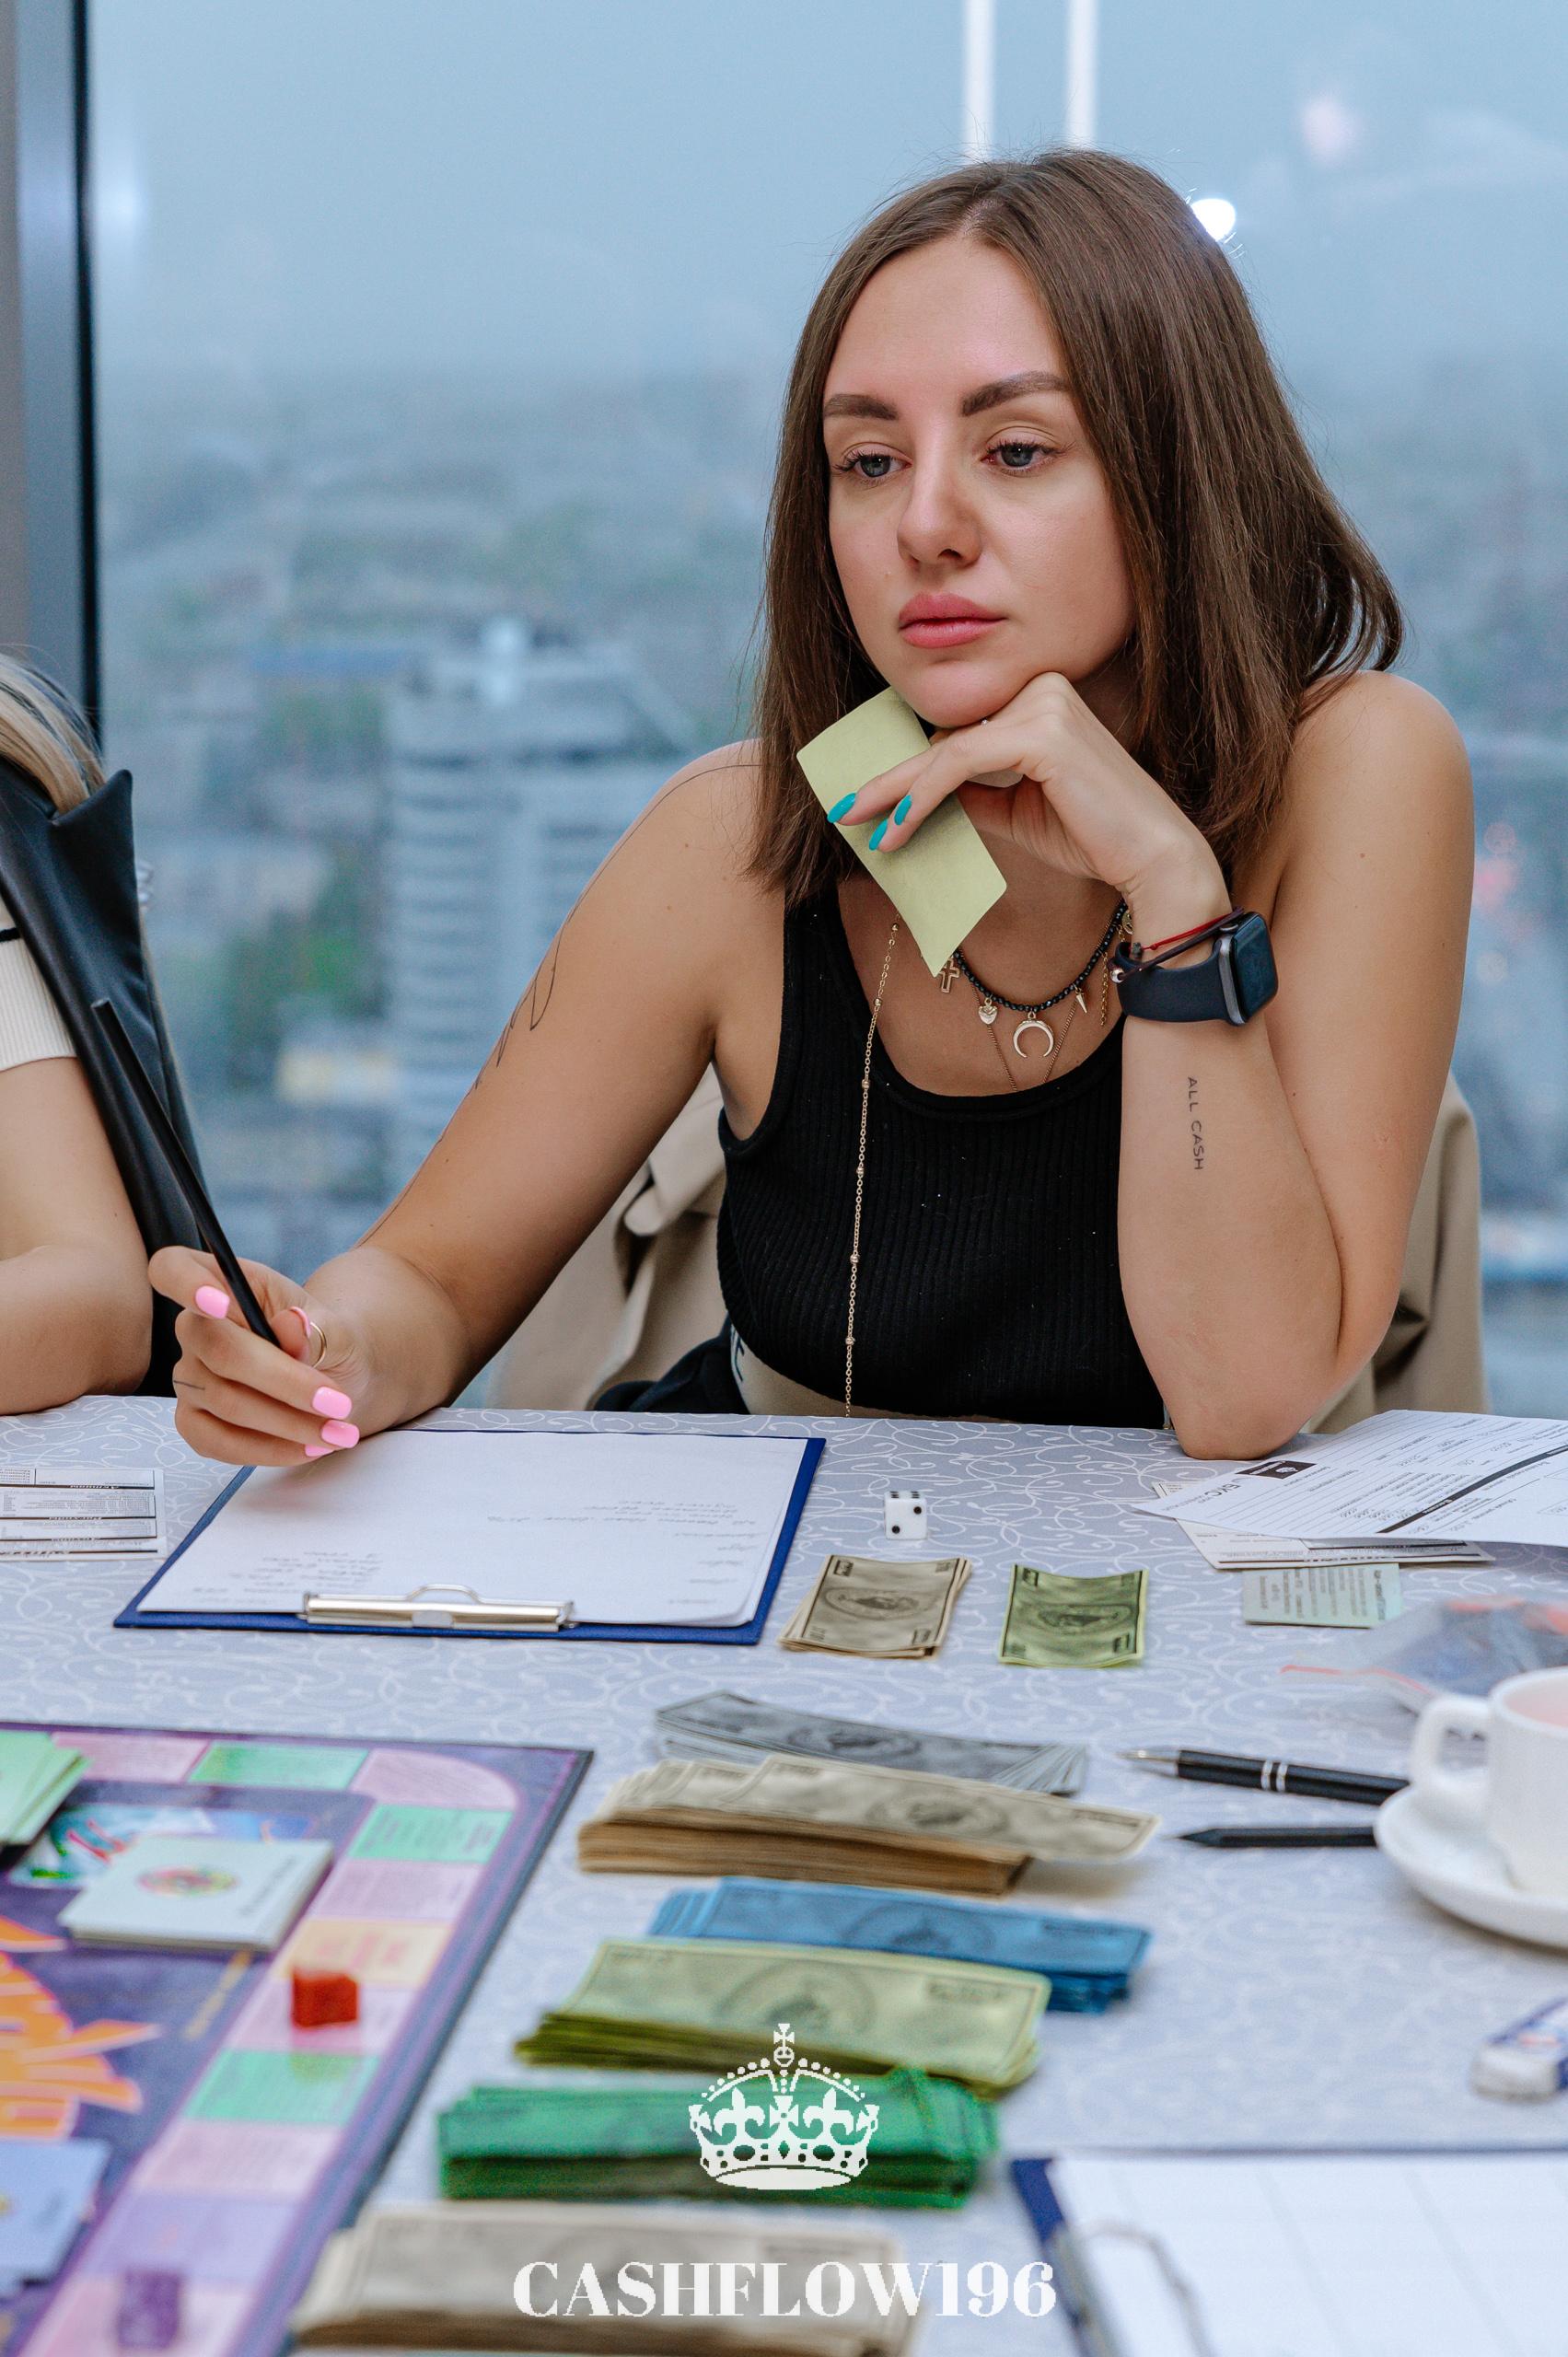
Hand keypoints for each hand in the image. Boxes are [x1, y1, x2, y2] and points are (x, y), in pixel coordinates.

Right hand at [151, 1245, 371, 1466]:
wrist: (335, 1383)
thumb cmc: (329, 1345)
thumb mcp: (339, 1329)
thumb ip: (317, 1328)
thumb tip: (292, 1325)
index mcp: (227, 1284)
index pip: (173, 1268)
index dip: (185, 1283)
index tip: (221, 1303)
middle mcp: (196, 1328)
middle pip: (217, 1349)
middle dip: (284, 1381)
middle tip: (337, 1403)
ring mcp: (190, 1376)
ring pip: (224, 1401)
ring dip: (288, 1424)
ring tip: (338, 1431)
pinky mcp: (195, 1421)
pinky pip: (218, 1442)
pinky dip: (269, 1450)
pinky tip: (308, 1447)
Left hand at [834, 671, 1226, 920]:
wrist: (1151, 859)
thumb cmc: (1091, 835)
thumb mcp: (1015, 810)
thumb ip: (971, 792)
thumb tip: (917, 795)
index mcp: (1041, 697)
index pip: (959, 732)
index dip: (909, 769)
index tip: (866, 802)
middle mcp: (1043, 688)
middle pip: (946, 737)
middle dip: (891, 778)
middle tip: (844, 808)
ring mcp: (1043, 704)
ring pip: (945, 751)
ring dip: (897, 792)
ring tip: (861, 825)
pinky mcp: (1040, 733)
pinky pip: (959, 764)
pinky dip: (921, 797)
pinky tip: (896, 828)